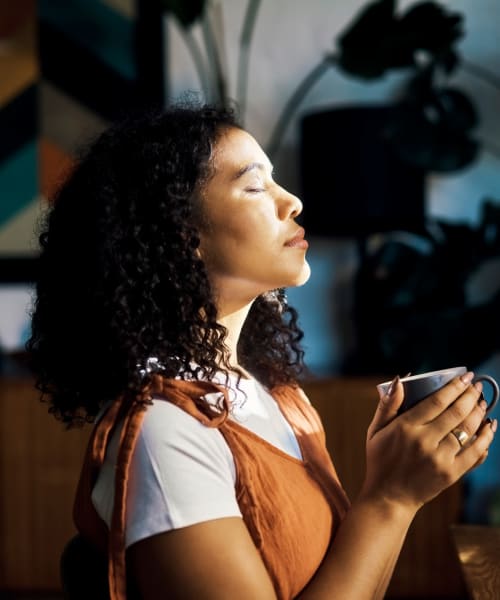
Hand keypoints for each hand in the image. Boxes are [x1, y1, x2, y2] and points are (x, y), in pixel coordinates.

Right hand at [360, 373, 496, 512]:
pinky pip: (474, 453)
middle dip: (470, 396)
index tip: (465, 377)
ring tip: (483, 402)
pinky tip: (489, 427)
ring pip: (467, 431)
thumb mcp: (375, 430)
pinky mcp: (450, 474)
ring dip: (479, 414)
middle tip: (476, 385)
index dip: (454, 387)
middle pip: (456, 413)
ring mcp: (439, 459)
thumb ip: (387, 405)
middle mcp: (424, 442)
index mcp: (405, 428)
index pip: (436, 401)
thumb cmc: (380, 460)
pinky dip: (485, 439)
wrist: (388, 497)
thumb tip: (399, 380)